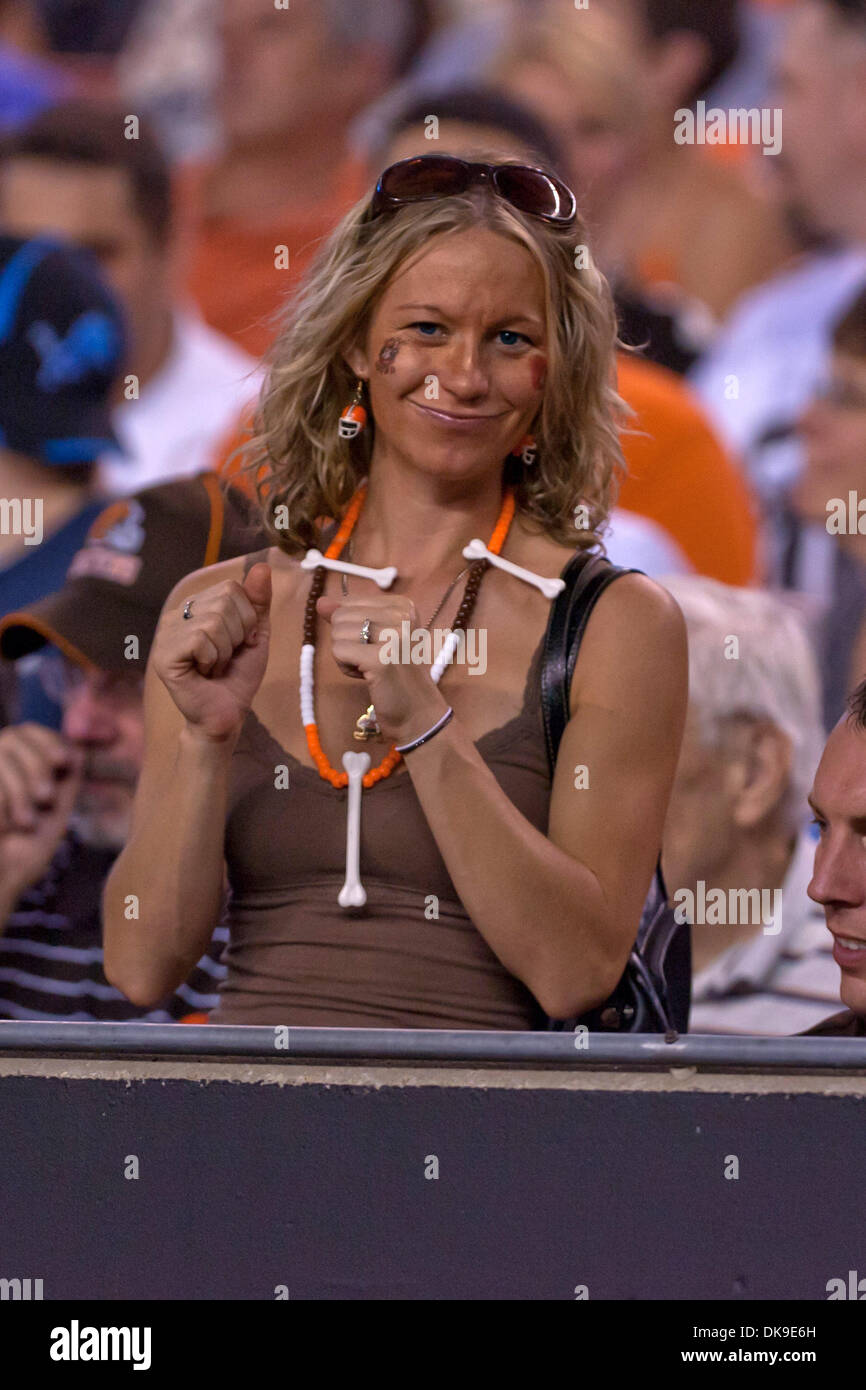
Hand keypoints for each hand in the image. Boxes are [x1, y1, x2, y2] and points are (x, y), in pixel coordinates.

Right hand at [0, 723, 83, 899]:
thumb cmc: (23, 856)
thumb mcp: (54, 815)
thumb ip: (66, 781)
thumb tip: (78, 748)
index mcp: (17, 770)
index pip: (29, 732)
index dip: (47, 739)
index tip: (65, 759)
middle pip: (16, 736)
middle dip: (37, 764)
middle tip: (46, 797)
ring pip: (1, 753)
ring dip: (20, 790)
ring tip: (26, 822)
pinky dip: (4, 802)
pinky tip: (5, 826)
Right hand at [153, 563, 271, 741]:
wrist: (227, 714)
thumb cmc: (238, 676)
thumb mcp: (255, 634)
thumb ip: (258, 601)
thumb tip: (263, 566)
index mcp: (197, 606)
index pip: (232, 588)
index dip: (247, 618)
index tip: (240, 643)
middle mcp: (177, 615)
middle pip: (224, 601)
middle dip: (238, 634)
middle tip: (227, 657)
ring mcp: (166, 634)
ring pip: (213, 620)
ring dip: (226, 650)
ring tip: (215, 666)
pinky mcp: (163, 655)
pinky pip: (200, 639)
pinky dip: (213, 658)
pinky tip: (204, 672)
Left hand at [317, 593, 448, 743]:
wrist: (418, 713)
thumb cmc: (396, 676)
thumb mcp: (375, 638)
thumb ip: (348, 617)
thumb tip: (321, 602)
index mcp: (403, 606)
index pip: (349, 602)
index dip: (353, 628)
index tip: (378, 646)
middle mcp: (402, 616)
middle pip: (341, 616)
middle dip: (347, 642)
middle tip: (374, 660)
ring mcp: (393, 636)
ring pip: (337, 633)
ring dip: (346, 656)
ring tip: (371, 668)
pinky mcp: (380, 658)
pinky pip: (338, 651)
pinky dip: (345, 667)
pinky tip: (366, 676)